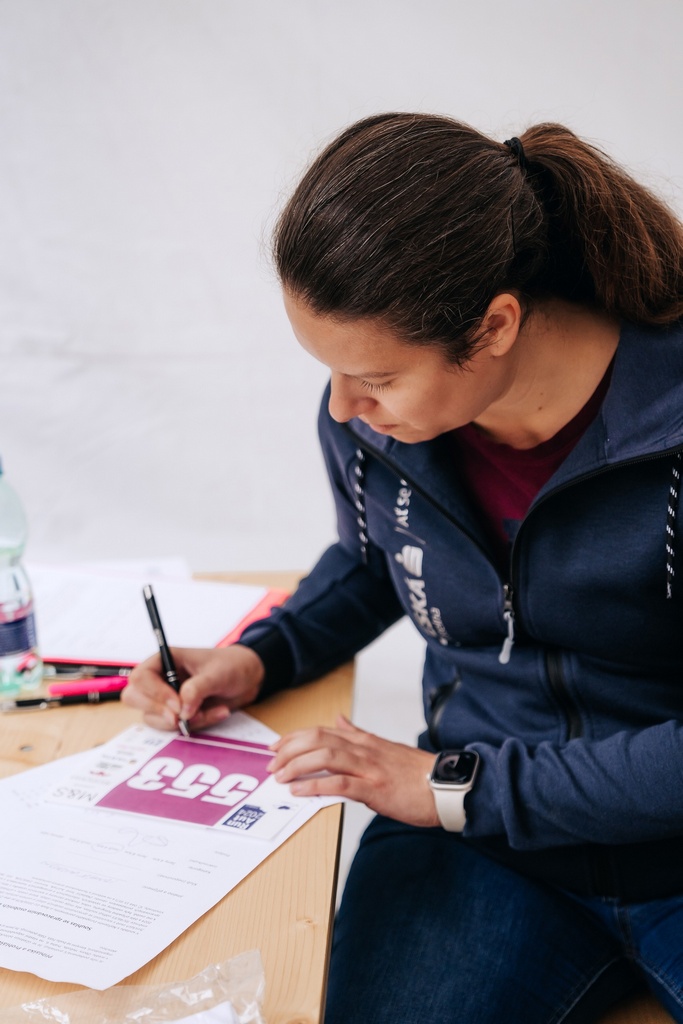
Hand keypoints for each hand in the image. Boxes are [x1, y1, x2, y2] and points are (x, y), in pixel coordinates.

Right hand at [121, 644, 264, 731]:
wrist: (248, 678)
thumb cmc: (231, 666)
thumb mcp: (218, 673)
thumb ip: (198, 688)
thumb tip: (182, 710)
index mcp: (165, 660)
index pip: (140, 677)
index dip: (154, 693)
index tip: (178, 705)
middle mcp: (160, 679)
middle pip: (134, 698)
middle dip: (157, 711)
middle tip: (181, 718)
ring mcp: (165, 698)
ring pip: (152, 718)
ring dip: (182, 722)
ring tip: (213, 711)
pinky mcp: (176, 714)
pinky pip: (174, 727)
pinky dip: (195, 726)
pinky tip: (218, 713)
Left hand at [268, 716, 439, 827]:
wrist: (446, 787)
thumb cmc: (416, 773)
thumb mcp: (384, 747)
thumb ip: (358, 734)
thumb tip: (338, 718)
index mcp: (365, 741)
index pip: (322, 730)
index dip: (295, 737)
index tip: (276, 746)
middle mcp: (364, 750)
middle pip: (318, 739)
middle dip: (290, 749)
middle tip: (271, 763)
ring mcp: (369, 768)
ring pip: (325, 756)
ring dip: (297, 765)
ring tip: (280, 776)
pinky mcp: (374, 789)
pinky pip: (339, 784)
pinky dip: (315, 785)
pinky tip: (300, 791)